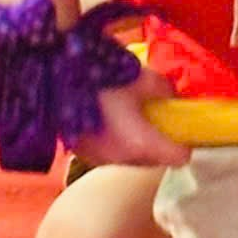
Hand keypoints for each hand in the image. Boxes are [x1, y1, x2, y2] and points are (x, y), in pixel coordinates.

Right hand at [72, 67, 192, 170]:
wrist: (53, 79)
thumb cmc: (101, 76)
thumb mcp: (142, 77)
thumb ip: (164, 90)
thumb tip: (171, 96)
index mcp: (141, 142)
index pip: (180, 158)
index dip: (185, 142)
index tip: (181, 127)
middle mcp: (123, 158)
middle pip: (156, 161)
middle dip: (160, 142)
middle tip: (157, 118)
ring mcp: (101, 160)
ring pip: (133, 160)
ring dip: (137, 144)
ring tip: (130, 118)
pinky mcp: (84, 156)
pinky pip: (111, 156)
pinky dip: (116, 144)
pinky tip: (108, 122)